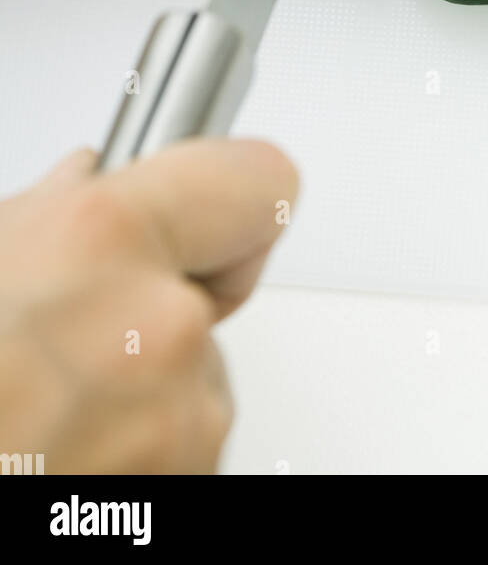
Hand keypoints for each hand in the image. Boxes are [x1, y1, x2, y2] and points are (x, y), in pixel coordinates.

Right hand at [0, 139, 297, 472]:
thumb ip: (45, 214)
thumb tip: (86, 182)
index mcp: (104, 240)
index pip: (261, 179)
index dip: (234, 192)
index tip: (214, 212)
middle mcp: (159, 327)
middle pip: (211, 290)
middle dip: (156, 302)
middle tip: (73, 330)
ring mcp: (177, 422)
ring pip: (196, 374)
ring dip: (145, 384)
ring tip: (46, 408)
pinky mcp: (184, 489)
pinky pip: (184, 443)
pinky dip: (140, 447)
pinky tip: (65, 451)